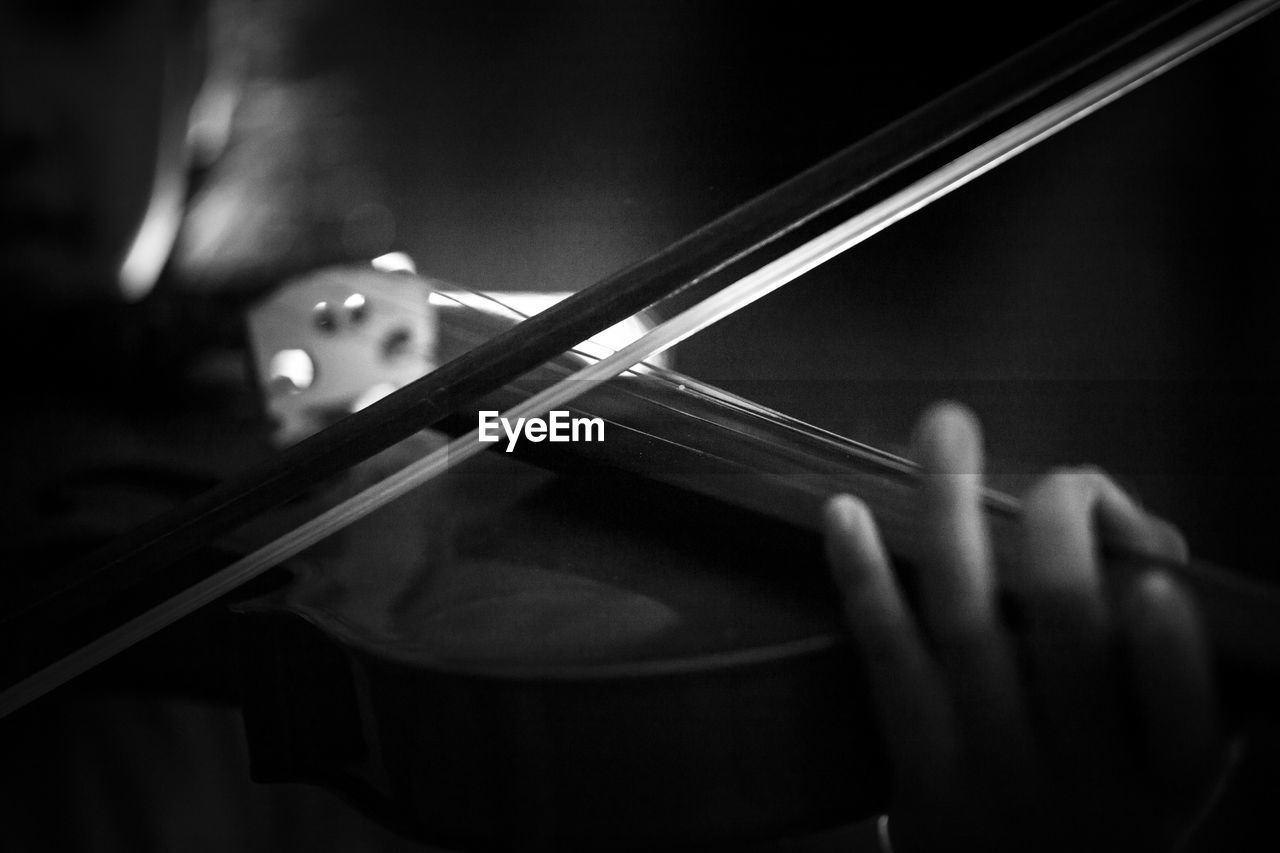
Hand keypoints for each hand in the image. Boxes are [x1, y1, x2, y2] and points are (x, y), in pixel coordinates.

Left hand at [823, 403, 1228, 851]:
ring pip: (969, 622)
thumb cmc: (1097, 799)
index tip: (1154, 583)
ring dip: (954, 513)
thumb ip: (1172, 667)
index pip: (1186, 710)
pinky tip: (846, 510)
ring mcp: (992, 771)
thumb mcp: (1163, 756)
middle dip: (1062, 535)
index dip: (1168, 646)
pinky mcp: (916, 768)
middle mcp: (1084, 779)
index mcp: (1168, 777)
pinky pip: (887, 659)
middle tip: (1062, 482)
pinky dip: (865, 578)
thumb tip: (1139, 542)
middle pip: (1072, 635)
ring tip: (947, 429)